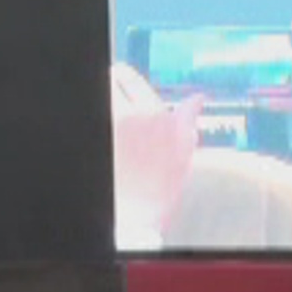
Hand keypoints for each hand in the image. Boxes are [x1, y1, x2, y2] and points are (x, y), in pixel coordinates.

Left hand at [110, 63, 200, 237]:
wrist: (136, 214)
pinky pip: (95, 113)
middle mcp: (131, 116)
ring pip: (101, 96)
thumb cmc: (161, 187)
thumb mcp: (183, 153)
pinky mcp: (100, 134)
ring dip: (104, 100)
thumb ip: (187, 120)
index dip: (121, 78)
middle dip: (109, 86)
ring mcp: (111, 125)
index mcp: (157, 115)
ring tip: (109, 115)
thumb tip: (197, 99)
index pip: (128, 77)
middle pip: (108, 81)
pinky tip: (106, 132)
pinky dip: (99, 116)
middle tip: (110, 96)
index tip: (117, 81)